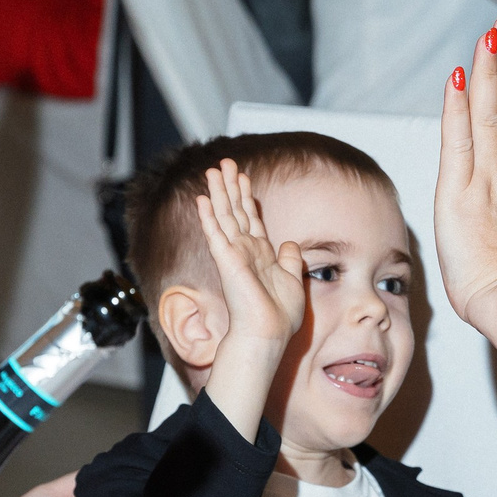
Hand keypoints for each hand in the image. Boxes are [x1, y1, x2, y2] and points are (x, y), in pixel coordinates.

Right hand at [194, 159, 307, 440]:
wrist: (268, 333)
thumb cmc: (279, 316)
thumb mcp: (293, 280)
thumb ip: (290, 260)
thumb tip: (290, 243)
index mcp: (260, 255)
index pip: (251, 219)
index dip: (247, 198)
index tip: (243, 177)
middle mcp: (245, 251)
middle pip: (236, 211)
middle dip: (230, 186)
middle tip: (225, 163)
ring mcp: (234, 254)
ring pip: (224, 216)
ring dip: (219, 192)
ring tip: (214, 170)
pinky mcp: (227, 260)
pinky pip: (216, 233)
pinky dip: (209, 215)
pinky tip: (203, 198)